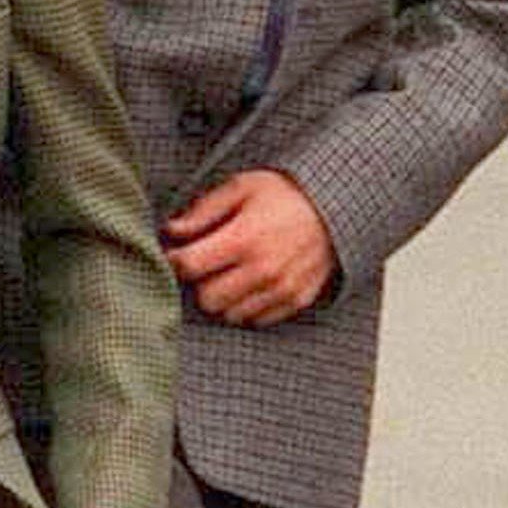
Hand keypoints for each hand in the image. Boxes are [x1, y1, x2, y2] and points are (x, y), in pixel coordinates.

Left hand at [165, 168, 337, 326]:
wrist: (335, 208)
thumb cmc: (283, 194)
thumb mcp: (240, 188)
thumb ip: (202, 211)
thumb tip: (171, 230)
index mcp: (243, 239)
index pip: (189, 266)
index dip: (173, 260)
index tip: (174, 252)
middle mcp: (263, 270)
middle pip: (207, 298)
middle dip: (198, 283)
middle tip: (203, 265)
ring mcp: (282, 289)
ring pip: (230, 314)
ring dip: (222, 297)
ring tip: (226, 273)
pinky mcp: (296, 301)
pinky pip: (256, 319)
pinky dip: (246, 306)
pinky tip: (247, 283)